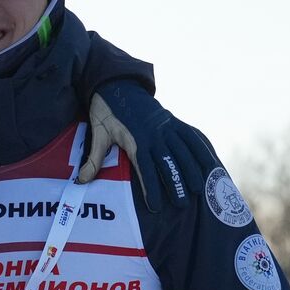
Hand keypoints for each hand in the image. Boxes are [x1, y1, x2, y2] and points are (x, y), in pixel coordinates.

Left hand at [77, 86, 215, 211]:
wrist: (116, 83)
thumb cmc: (105, 111)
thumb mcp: (97, 133)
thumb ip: (93, 158)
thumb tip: (81, 181)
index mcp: (135, 139)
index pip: (146, 168)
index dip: (151, 188)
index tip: (156, 206)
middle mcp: (154, 134)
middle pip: (168, 162)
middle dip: (176, 184)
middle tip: (182, 205)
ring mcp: (165, 126)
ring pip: (182, 150)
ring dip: (192, 169)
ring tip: (199, 188)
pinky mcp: (171, 120)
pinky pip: (189, 135)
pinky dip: (199, 148)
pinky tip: (208, 161)